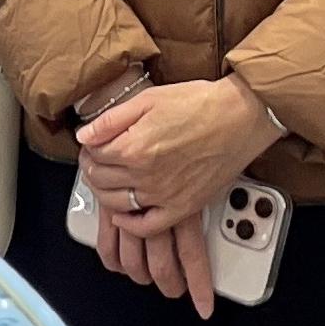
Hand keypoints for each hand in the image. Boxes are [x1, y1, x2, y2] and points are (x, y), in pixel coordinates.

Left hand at [76, 77, 274, 315]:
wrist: (240, 118)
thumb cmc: (199, 104)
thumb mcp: (148, 99)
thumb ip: (112, 120)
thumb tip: (84, 134)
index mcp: (133, 147)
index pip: (93, 155)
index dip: (89, 148)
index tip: (92, 144)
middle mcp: (145, 176)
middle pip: (101, 180)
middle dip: (92, 168)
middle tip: (97, 159)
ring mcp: (163, 195)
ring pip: (116, 205)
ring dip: (104, 193)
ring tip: (108, 179)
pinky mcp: (182, 208)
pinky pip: (147, 227)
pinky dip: (130, 224)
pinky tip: (124, 213)